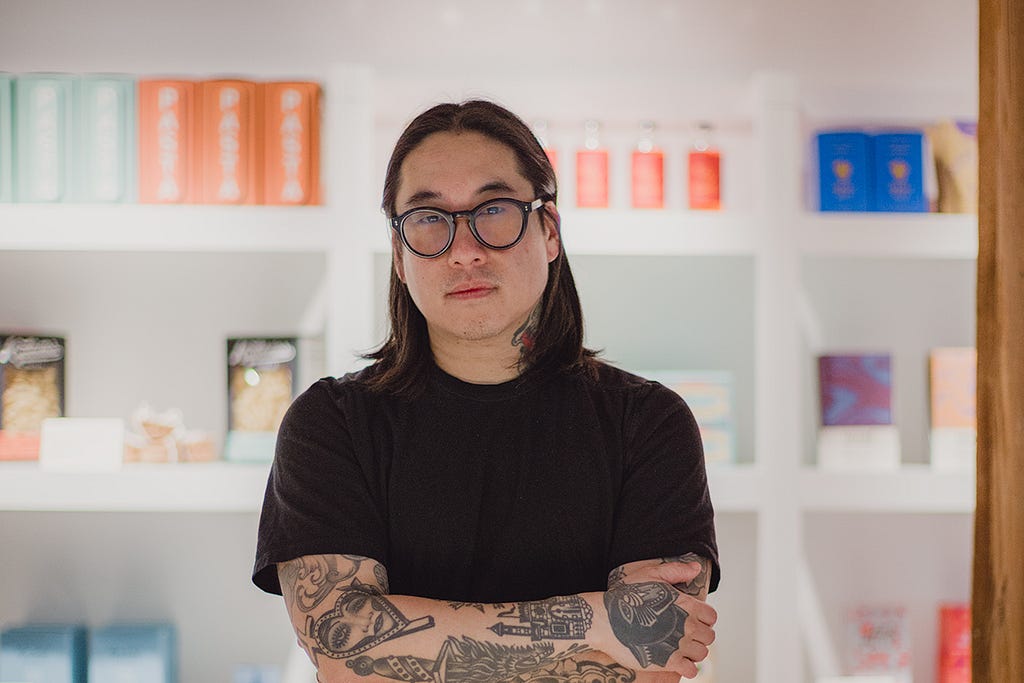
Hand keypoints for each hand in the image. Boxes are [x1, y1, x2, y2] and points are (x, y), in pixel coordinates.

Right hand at [600, 560, 716, 678]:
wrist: (605, 618)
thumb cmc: (626, 595)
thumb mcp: (650, 574)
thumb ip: (676, 571)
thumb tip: (696, 568)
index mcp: (687, 604)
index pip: (711, 616)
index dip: (702, 618)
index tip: (690, 620)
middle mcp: (687, 624)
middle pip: (709, 636)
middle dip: (698, 636)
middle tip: (682, 634)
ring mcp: (678, 644)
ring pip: (702, 654)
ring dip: (693, 652)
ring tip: (679, 648)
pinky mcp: (668, 662)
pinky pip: (691, 671)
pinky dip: (686, 668)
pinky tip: (675, 661)